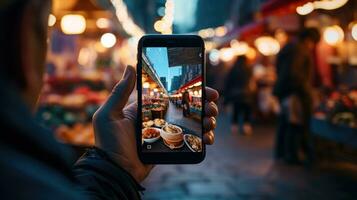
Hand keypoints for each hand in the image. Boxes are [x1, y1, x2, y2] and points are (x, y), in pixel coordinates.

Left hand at [93, 66, 218, 181]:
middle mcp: (160, 119)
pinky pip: (192, 141)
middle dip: (203, 105)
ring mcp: (167, 134)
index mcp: (147, 109)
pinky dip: (204, 138)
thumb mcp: (109, 114)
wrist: (115, 172)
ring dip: (207, 120)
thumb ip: (120, 92)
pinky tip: (208, 138)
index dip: (189, 91)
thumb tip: (129, 67)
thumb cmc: (109, 143)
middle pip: (187, 108)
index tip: (204, 88)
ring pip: (193, 124)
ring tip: (211, 121)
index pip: (172, 96)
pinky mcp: (172, 147)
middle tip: (212, 106)